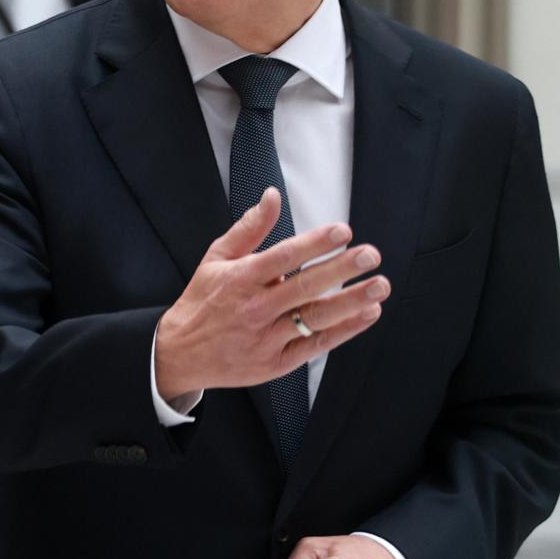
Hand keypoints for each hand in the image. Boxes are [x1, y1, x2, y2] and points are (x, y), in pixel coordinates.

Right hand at [154, 188, 389, 400]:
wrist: (180, 353)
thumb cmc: (203, 301)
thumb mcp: (216, 259)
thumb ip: (249, 228)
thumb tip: (273, 196)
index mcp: (240, 279)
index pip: (283, 257)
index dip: (314, 243)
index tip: (342, 232)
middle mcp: (255, 307)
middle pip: (305, 287)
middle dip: (341, 269)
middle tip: (370, 255)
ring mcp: (267, 337)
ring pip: (315, 317)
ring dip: (351, 301)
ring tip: (379, 286)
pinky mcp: (277, 362)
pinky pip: (316, 344)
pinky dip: (344, 330)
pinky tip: (366, 314)